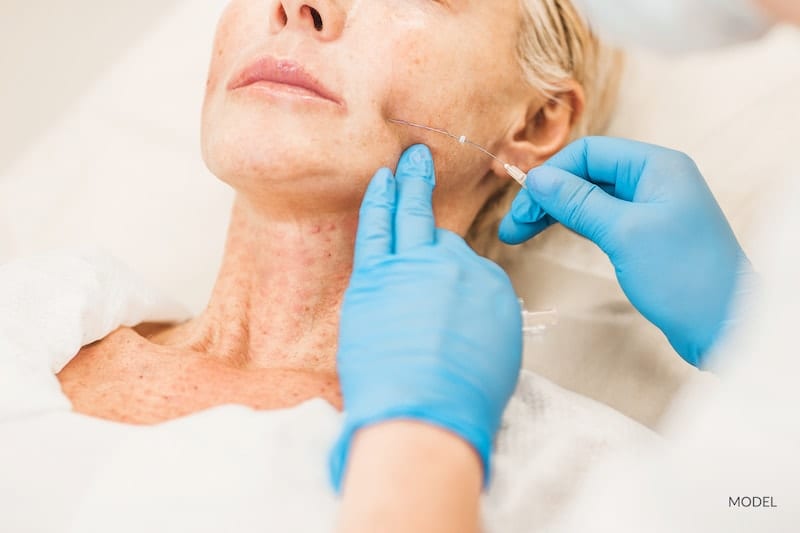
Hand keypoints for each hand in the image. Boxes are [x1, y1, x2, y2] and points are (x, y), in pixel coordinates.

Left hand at [330, 145, 521, 490]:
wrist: (426, 415)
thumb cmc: (462, 402)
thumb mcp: (498, 358)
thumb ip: (481, 324)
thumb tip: (465, 316)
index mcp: (490, 288)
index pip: (464, 265)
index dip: (447, 270)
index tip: (435, 275)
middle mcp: (457, 268)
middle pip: (441, 231)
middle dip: (430, 191)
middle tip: (423, 161)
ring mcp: (415, 267)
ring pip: (411, 215)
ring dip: (408, 182)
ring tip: (407, 158)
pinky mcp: (376, 277)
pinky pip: (377, 228)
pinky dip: (380, 200)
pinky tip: (381, 180)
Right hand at [499, 137, 750, 365]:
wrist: (726, 327)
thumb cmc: (682, 275)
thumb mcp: (624, 233)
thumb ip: (578, 202)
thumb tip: (536, 178)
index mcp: (656, 166)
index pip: (589, 154)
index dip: (551, 176)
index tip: (522, 209)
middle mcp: (653, 180)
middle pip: (586, 175)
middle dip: (547, 197)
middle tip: (511, 229)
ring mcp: (649, 208)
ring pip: (589, 198)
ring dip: (554, 213)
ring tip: (518, 235)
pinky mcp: (644, 235)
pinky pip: (600, 219)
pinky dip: (574, 225)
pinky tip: (550, 234)